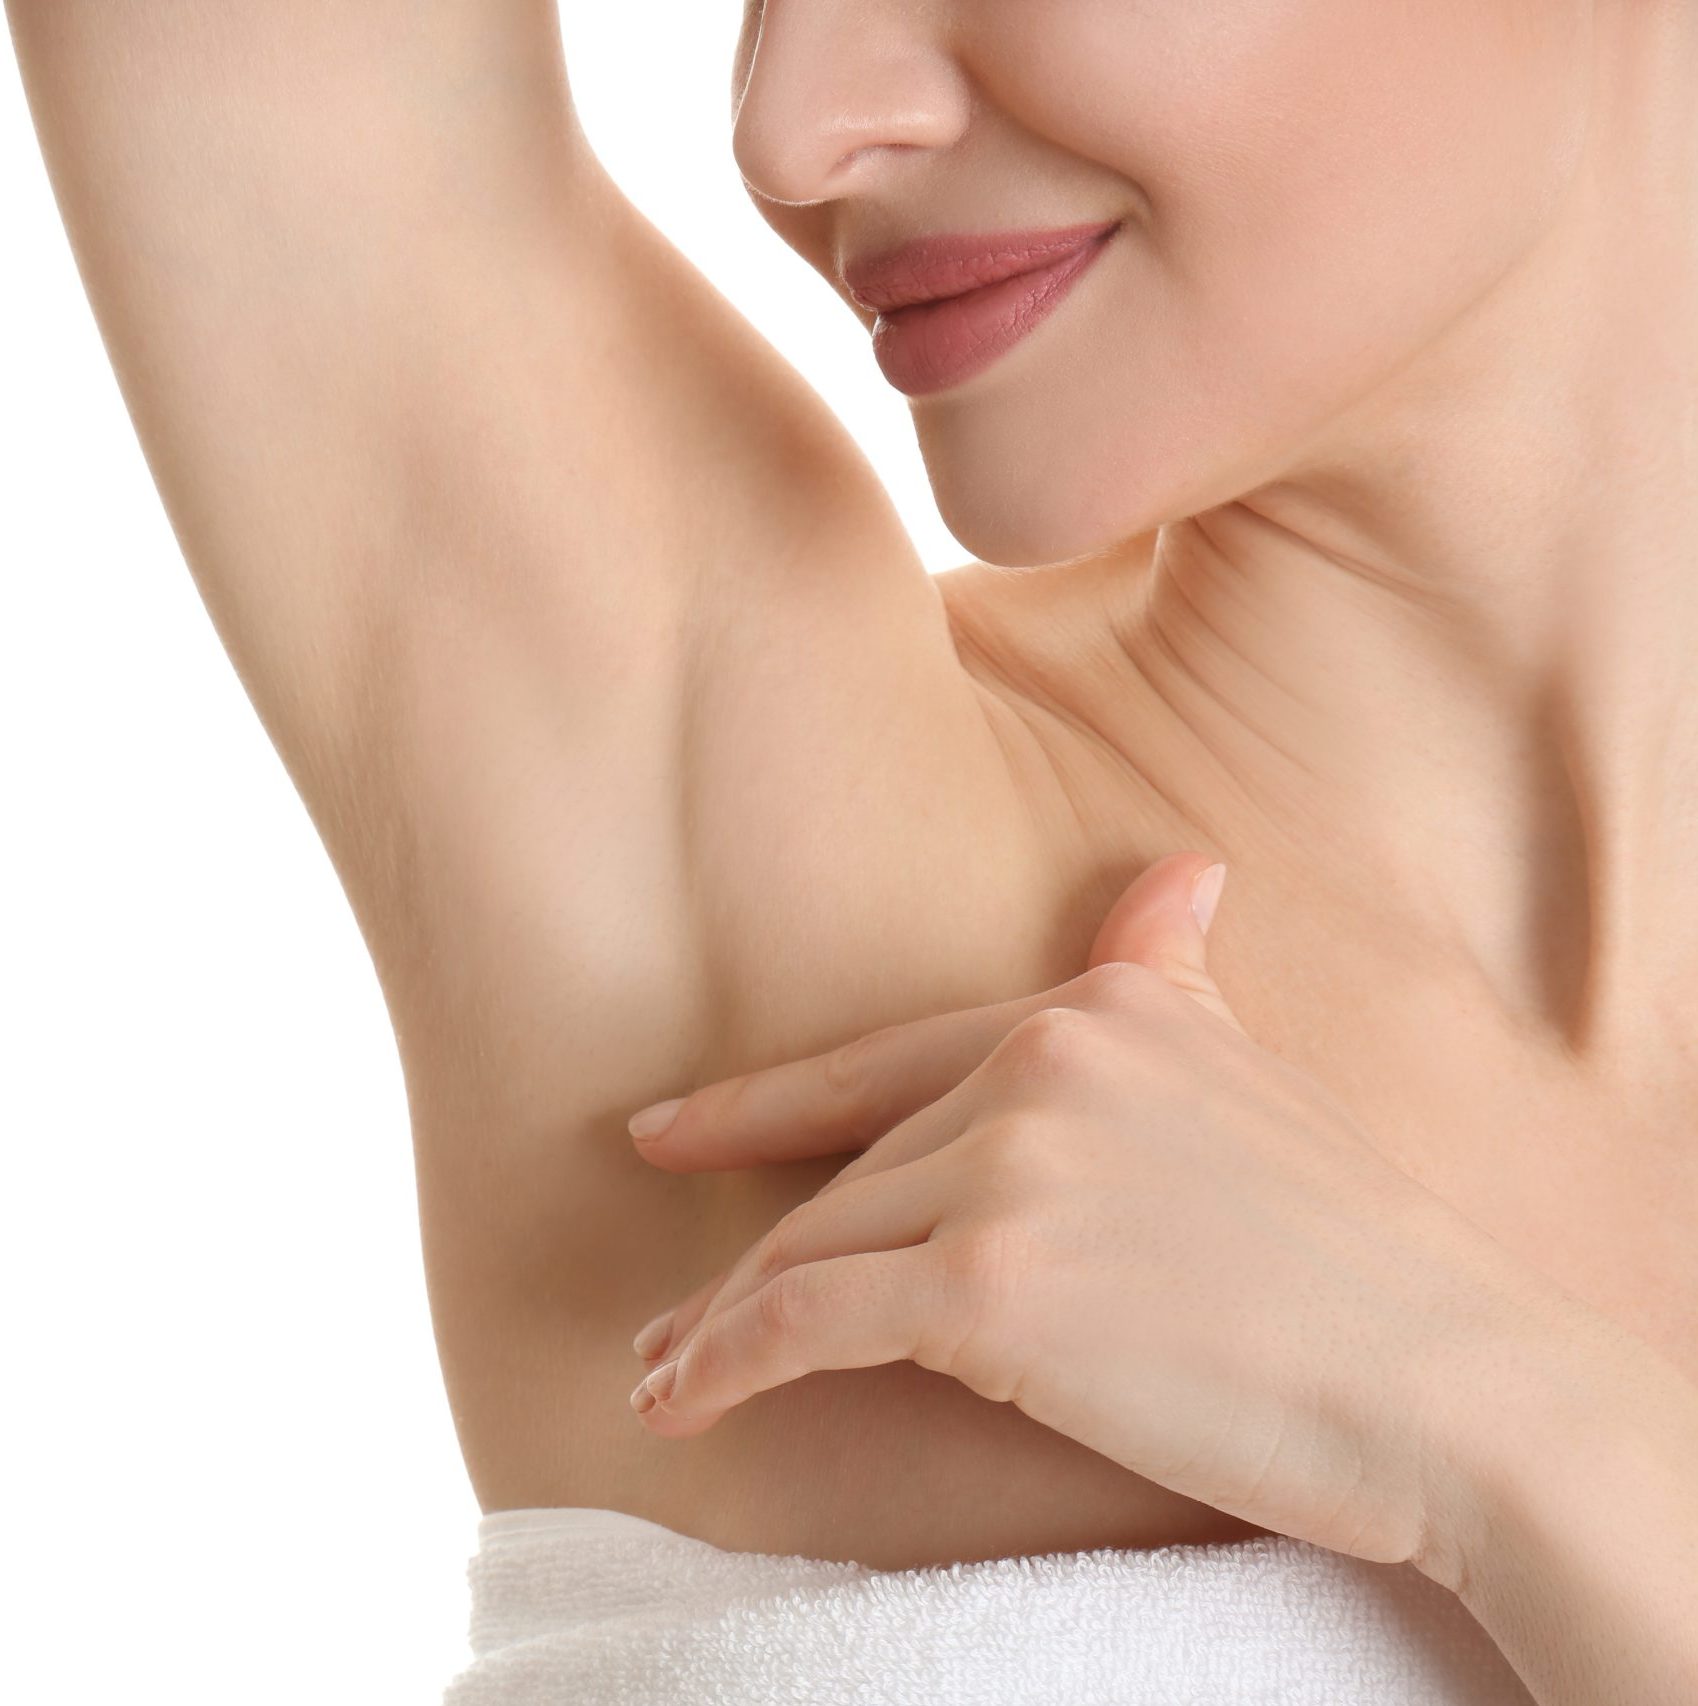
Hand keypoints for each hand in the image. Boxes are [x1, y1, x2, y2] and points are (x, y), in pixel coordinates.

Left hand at [623, 852, 1573, 1575]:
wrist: (1449, 1374)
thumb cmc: (1353, 1248)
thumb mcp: (1249, 1074)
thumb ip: (1174, 978)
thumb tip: (1181, 872)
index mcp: (1089, 1012)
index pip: (886, 1061)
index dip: (762, 1105)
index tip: (671, 1130)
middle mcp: (1037, 1066)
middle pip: (851, 1173)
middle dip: (760, 1252)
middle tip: (679, 1319)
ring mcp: (1008, 1170)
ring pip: (814, 1246)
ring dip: (725, 1321)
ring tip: (669, 1369)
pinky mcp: (987, 1289)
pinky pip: (811, 1323)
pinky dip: (728, 1364)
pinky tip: (682, 1399)